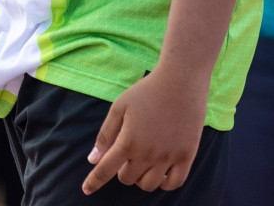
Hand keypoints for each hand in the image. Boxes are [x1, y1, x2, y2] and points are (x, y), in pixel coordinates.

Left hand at [83, 66, 206, 194]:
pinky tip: (160, 172)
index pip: (105, 170)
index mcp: (128, 141)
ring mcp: (169, 157)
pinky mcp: (187, 156)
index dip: (94, 181)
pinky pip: (174, 183)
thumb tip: (93, 159)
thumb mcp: (119, 108)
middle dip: (121, 170)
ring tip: (142, 162)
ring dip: (141, 178)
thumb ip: (105, 135)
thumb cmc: (146, 92)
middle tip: (126, 154)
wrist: (180, 82)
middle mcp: (148, 154)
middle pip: (127, 178)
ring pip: (148, 185)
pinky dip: (164, 183)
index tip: (86, 189)